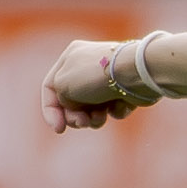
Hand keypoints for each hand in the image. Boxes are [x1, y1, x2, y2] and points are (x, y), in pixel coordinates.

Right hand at [40, 34, 164, 132]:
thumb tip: (73, 108)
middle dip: (75, 117)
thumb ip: (59, 98)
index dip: (50, 110)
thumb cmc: (95, 76)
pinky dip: (115, 111)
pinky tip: (120, 105)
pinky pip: (114, 108)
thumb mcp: (63, 85)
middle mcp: (88, 67)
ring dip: (94, 118)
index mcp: (71, 57)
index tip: (59, 129)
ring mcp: (108, 79)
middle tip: (82, 123)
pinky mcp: (126, 91)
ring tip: (100, 118)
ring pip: (93, 108)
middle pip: (72, 101)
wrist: (136, 74)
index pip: (50, 87)